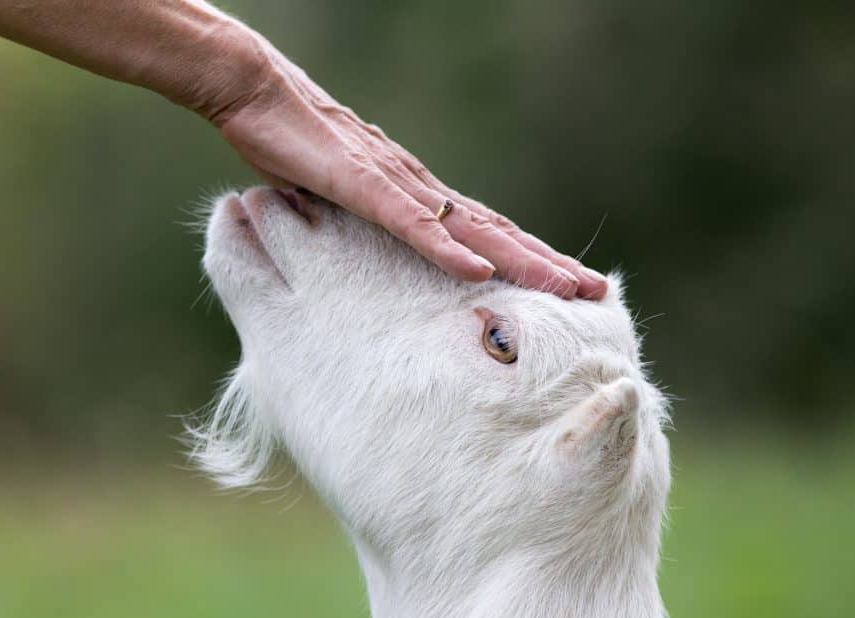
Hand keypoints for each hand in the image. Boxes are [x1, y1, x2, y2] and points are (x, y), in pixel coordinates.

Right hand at [210, 28, 607, 299]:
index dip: (526, 258)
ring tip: (565, 288)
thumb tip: (361, 250)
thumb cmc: (291, 141)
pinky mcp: (364, 184)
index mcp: (417, 194)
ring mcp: (397, 185)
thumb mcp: (333, 196)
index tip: (563, 285)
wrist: (257, 90)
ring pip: (471, 231)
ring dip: (520, 261)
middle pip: (496, 233)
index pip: (484, 232)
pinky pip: (412, 223)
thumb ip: (358, 220)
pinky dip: (447, 250)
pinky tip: (479, 273)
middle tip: (597, 292)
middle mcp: (420, 188)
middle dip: (547, 264)